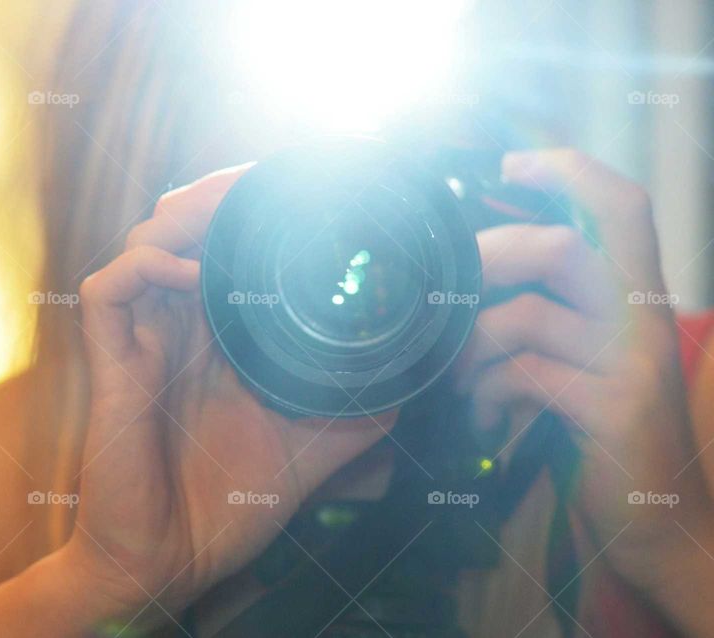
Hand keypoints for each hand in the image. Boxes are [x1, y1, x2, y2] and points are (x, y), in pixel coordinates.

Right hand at [59, 165, 396, 625]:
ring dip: (189, 216)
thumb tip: (418, 372)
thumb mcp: (315, 445)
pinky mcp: (110, 362)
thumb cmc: (230, 503)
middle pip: (186, 223)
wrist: (171, 560)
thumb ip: (360, 406)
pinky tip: (192, 275)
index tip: (301, 181)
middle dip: (225, 192)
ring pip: (146, 240)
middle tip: (270, 179)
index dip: (253, 204)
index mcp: (221, 332)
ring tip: (235, 213)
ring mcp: (142, 338)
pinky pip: (108, 288)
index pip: (229, 242)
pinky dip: (147, 267)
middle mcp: (180, 322)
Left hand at [453, 149, 713, 589]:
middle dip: (485, 268)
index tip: (511, 167)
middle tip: (447, 308)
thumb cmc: (607, 433)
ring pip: (527, 316)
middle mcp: (643, 318)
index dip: (570, 171)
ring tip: (460, 381)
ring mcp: (632, 363)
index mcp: (636, 297)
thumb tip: (479, 282)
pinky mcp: (615, 409)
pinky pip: (527, 376)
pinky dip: (488, 394)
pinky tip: (484, 420)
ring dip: (472, 348)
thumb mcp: (587, 361)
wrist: (659, 522)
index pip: (621, 206)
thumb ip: (552, 314)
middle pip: (562, 248)